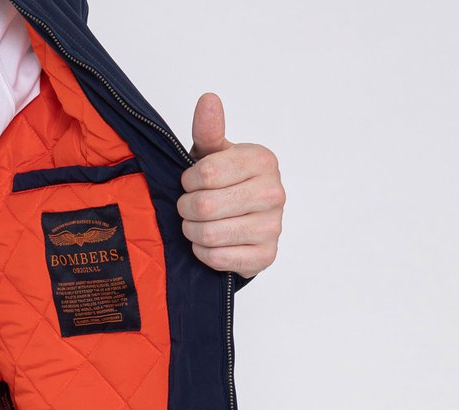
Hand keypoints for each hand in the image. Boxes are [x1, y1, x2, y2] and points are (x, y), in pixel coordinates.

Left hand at [176, 92, 284, 279]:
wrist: (244, 223)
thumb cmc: (225, 185)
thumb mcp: (213, 155)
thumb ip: (209, 130)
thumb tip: (208, 100)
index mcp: (263, 160)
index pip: (207, 173)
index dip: (188, 181)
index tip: (191, 182)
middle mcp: (274, 193)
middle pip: (206, 206)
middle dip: (187, 209)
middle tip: (188, 207)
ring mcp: (273, 227)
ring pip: (210, 234)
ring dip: (192, 231)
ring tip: (196, 224)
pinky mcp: (266, 256)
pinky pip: (218, 258)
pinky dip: (203, 252)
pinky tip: (208, 243)